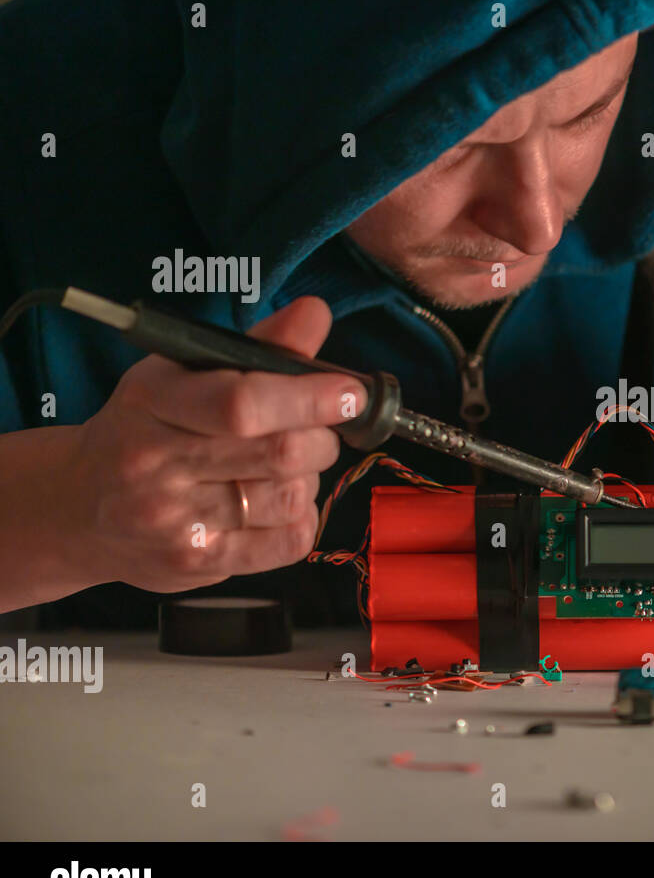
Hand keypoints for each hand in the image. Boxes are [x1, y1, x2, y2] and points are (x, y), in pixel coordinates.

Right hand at [62, 297, 363, 592]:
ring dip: (309, 477)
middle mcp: (159, 464)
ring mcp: (177, 521)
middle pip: (280, 452)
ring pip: (290, 497)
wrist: (80, 507)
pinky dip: (301, 518)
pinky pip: (289, 542)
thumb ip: (256, 347)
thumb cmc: (144, 429)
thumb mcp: (182, 373)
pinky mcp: (199, 563)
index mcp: (154, 402)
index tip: (350, 392)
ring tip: (286, 467)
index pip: (243, 403)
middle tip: (318, 430)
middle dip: (321, 436)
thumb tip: (315, 314)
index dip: (311, 397)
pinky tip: (277, 505)